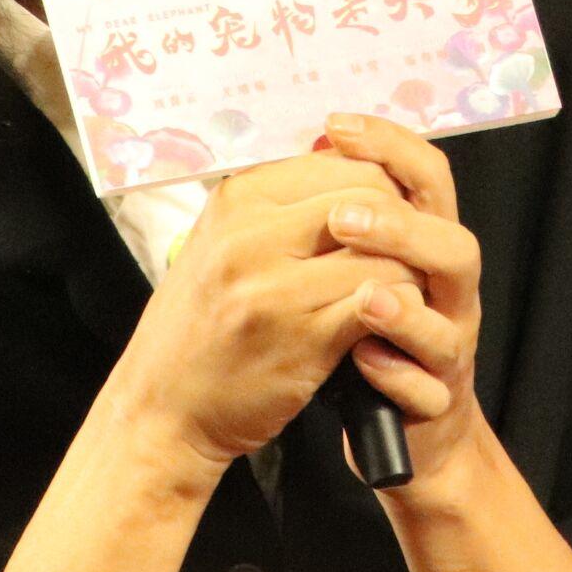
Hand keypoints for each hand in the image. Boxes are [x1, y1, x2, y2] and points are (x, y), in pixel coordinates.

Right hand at [99, 149, 419, 481]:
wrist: (161, 408)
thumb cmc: (196, 324)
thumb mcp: (221, 242)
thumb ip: (279, 205)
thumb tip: (349, 166)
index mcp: (238, 198)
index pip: (346, 162)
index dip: (384, 187)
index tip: (392, 214)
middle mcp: (252, 234)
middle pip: (372, 198)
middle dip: (403, 224)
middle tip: (410, 250)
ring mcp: (276, 288)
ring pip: (383, 252)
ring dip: (407, 270)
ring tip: (405, 287)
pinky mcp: (303, 339)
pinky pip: (378, 304)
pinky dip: (397, 310)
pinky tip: (388, 321)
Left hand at [312, 112, 488, 486]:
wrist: (394, 424)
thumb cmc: (361, 330)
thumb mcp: (353, 261)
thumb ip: (344, 213)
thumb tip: (312, 145)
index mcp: (426, 244)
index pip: (426, 178)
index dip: (389, 147)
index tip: (336, 127)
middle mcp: (448, 294)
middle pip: (453, 245)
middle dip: (401, 228)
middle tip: (343, 218)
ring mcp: (447, 351)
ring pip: (451, 324)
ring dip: (406, 309)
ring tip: (364, 296)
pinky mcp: (434, 403)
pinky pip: (429, 390)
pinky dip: (397, 376)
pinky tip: (362, 362)